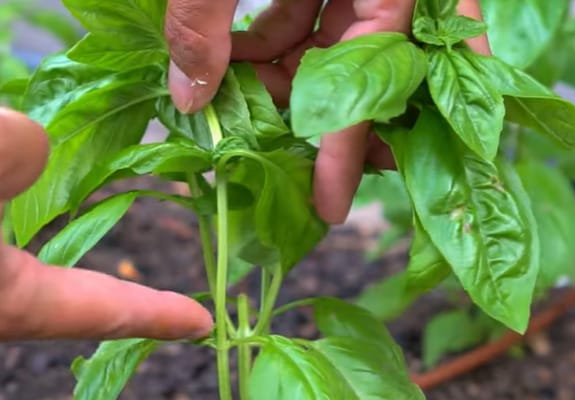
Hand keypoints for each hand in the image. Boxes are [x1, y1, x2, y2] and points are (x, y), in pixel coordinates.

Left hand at [165, 0, 488, 223]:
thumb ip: (203, 19)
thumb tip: (192, 96)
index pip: (383, 72)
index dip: (351, 145)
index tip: (330, 205)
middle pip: (378, 65)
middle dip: (340, 121)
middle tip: (307, 176)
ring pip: (338, 43)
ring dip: (295, 87)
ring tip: (252, 127)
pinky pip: (308, 12)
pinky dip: (275, 47)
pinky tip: (238, 72)